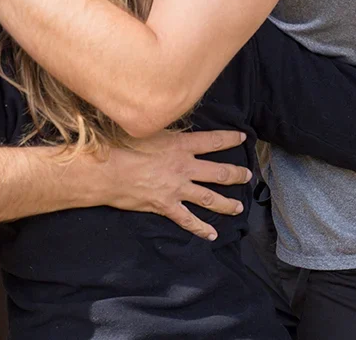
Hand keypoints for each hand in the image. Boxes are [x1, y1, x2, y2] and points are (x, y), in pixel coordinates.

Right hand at [94, 129, 251, 240]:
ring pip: (210, 198)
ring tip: (238, 207)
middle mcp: (184, 167)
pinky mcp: (166, 206)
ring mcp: (177, 188)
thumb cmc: (121, 145)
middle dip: (236, 174)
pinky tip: (212, 234)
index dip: (230, 139)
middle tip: (247, 176)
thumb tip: (169, 121)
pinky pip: (188, 220)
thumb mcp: (147, 129)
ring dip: (226, 204)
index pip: (213, 141)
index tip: (242, 138)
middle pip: (219, 172)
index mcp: (181, 145)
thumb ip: (164, 129)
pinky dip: (201, 228)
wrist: (108, 171)